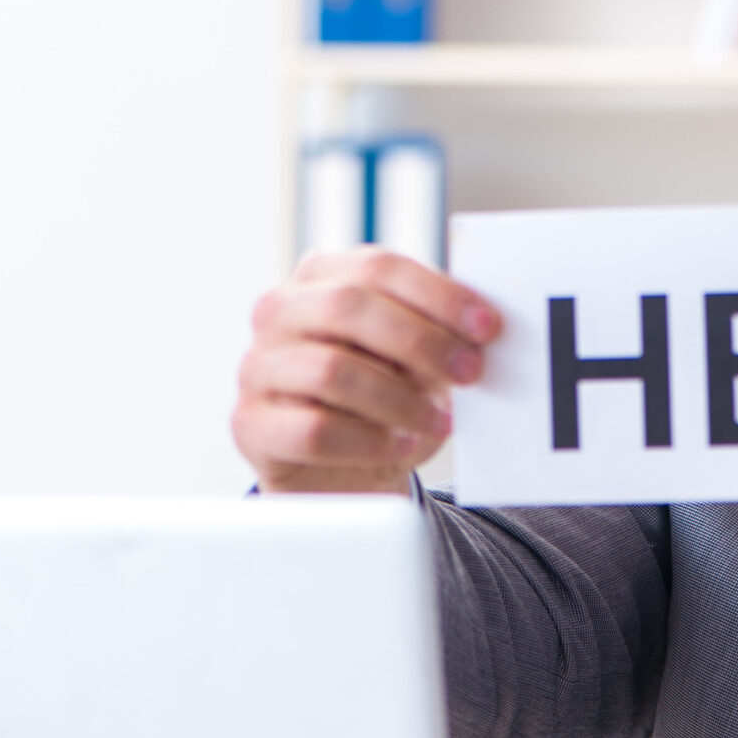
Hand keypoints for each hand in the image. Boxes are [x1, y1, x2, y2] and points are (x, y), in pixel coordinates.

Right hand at [232, 248, 503, 493]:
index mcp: (321, 276)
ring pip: (330, 371)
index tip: (487, 327)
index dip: (437, 294)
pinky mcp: (250, 423)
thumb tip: (479, 330)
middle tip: (470, 373)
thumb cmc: (382, 400)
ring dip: (399, 400)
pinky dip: (369, 441)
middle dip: (421, 341)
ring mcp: (257, 366)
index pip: (378, 266)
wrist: (340, 471)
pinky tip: (401, 447)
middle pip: (348, 307)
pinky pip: (313, 430)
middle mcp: (279, 311)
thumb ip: (435, 334)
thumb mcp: (413, 360)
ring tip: (439, 422)